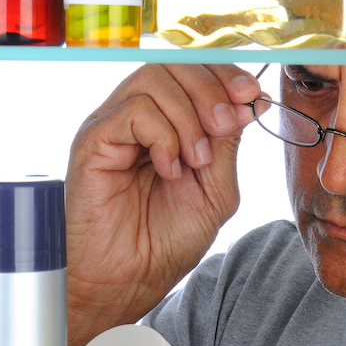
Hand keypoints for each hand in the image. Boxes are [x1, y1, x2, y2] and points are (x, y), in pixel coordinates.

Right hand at [66, 64, 262, 345]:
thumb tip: (245, 100)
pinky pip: (135, 110)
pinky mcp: (94, 140)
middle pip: (174, 65)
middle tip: (223, 127)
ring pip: (155, 79)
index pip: (193, 72)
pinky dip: (163, 136)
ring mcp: (114, 126)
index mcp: (166, 124)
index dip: (225, 74)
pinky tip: (167, 168)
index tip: (251, 93)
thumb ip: (227, 144)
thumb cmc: (164, 242)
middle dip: (212, 90)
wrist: (128, 280)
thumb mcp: (215, 188)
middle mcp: (137, 118)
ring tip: (194, 160)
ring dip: (189, 117)